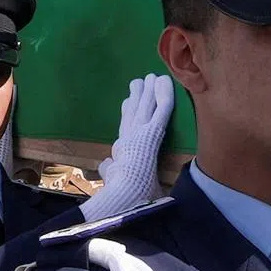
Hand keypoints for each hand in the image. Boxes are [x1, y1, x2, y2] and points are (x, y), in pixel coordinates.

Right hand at [80, 75, 173, 221]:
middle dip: (137, 97)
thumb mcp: (112, 179)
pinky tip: (165, 81)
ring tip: (150, 77)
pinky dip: (164, 94)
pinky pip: (161, 109)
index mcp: (121, 151)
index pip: (125, 128)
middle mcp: (128, 137)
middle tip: (139, 82)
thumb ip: (109, 170)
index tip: (127, 102)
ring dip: (149, 91)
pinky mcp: (152, 130)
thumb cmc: (123, 193)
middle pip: (133, 112)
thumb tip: (106, 165)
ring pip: (146, 106)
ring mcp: (139, 131)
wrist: (124, 192)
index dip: (126, 113)